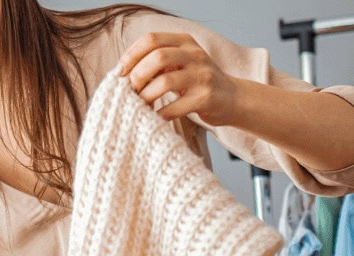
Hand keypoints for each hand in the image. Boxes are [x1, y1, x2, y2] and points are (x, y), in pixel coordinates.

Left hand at [117, 32, 240, 124]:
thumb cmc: (198, 82)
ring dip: (146, 96)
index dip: (131, 55)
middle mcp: (195, 55)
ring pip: (165, 82)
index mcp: (185, 41)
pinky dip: (161, 114)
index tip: (120, 73)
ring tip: (140, 105)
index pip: (151, 39)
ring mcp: (203, 76)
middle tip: (130, 91)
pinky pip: (176, 107)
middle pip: (157, 57)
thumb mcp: (181, 63)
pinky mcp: (206, 98)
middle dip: (137, 76)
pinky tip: (154, 118)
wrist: (233, 98)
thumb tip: (123, 73)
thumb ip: (158, 62)